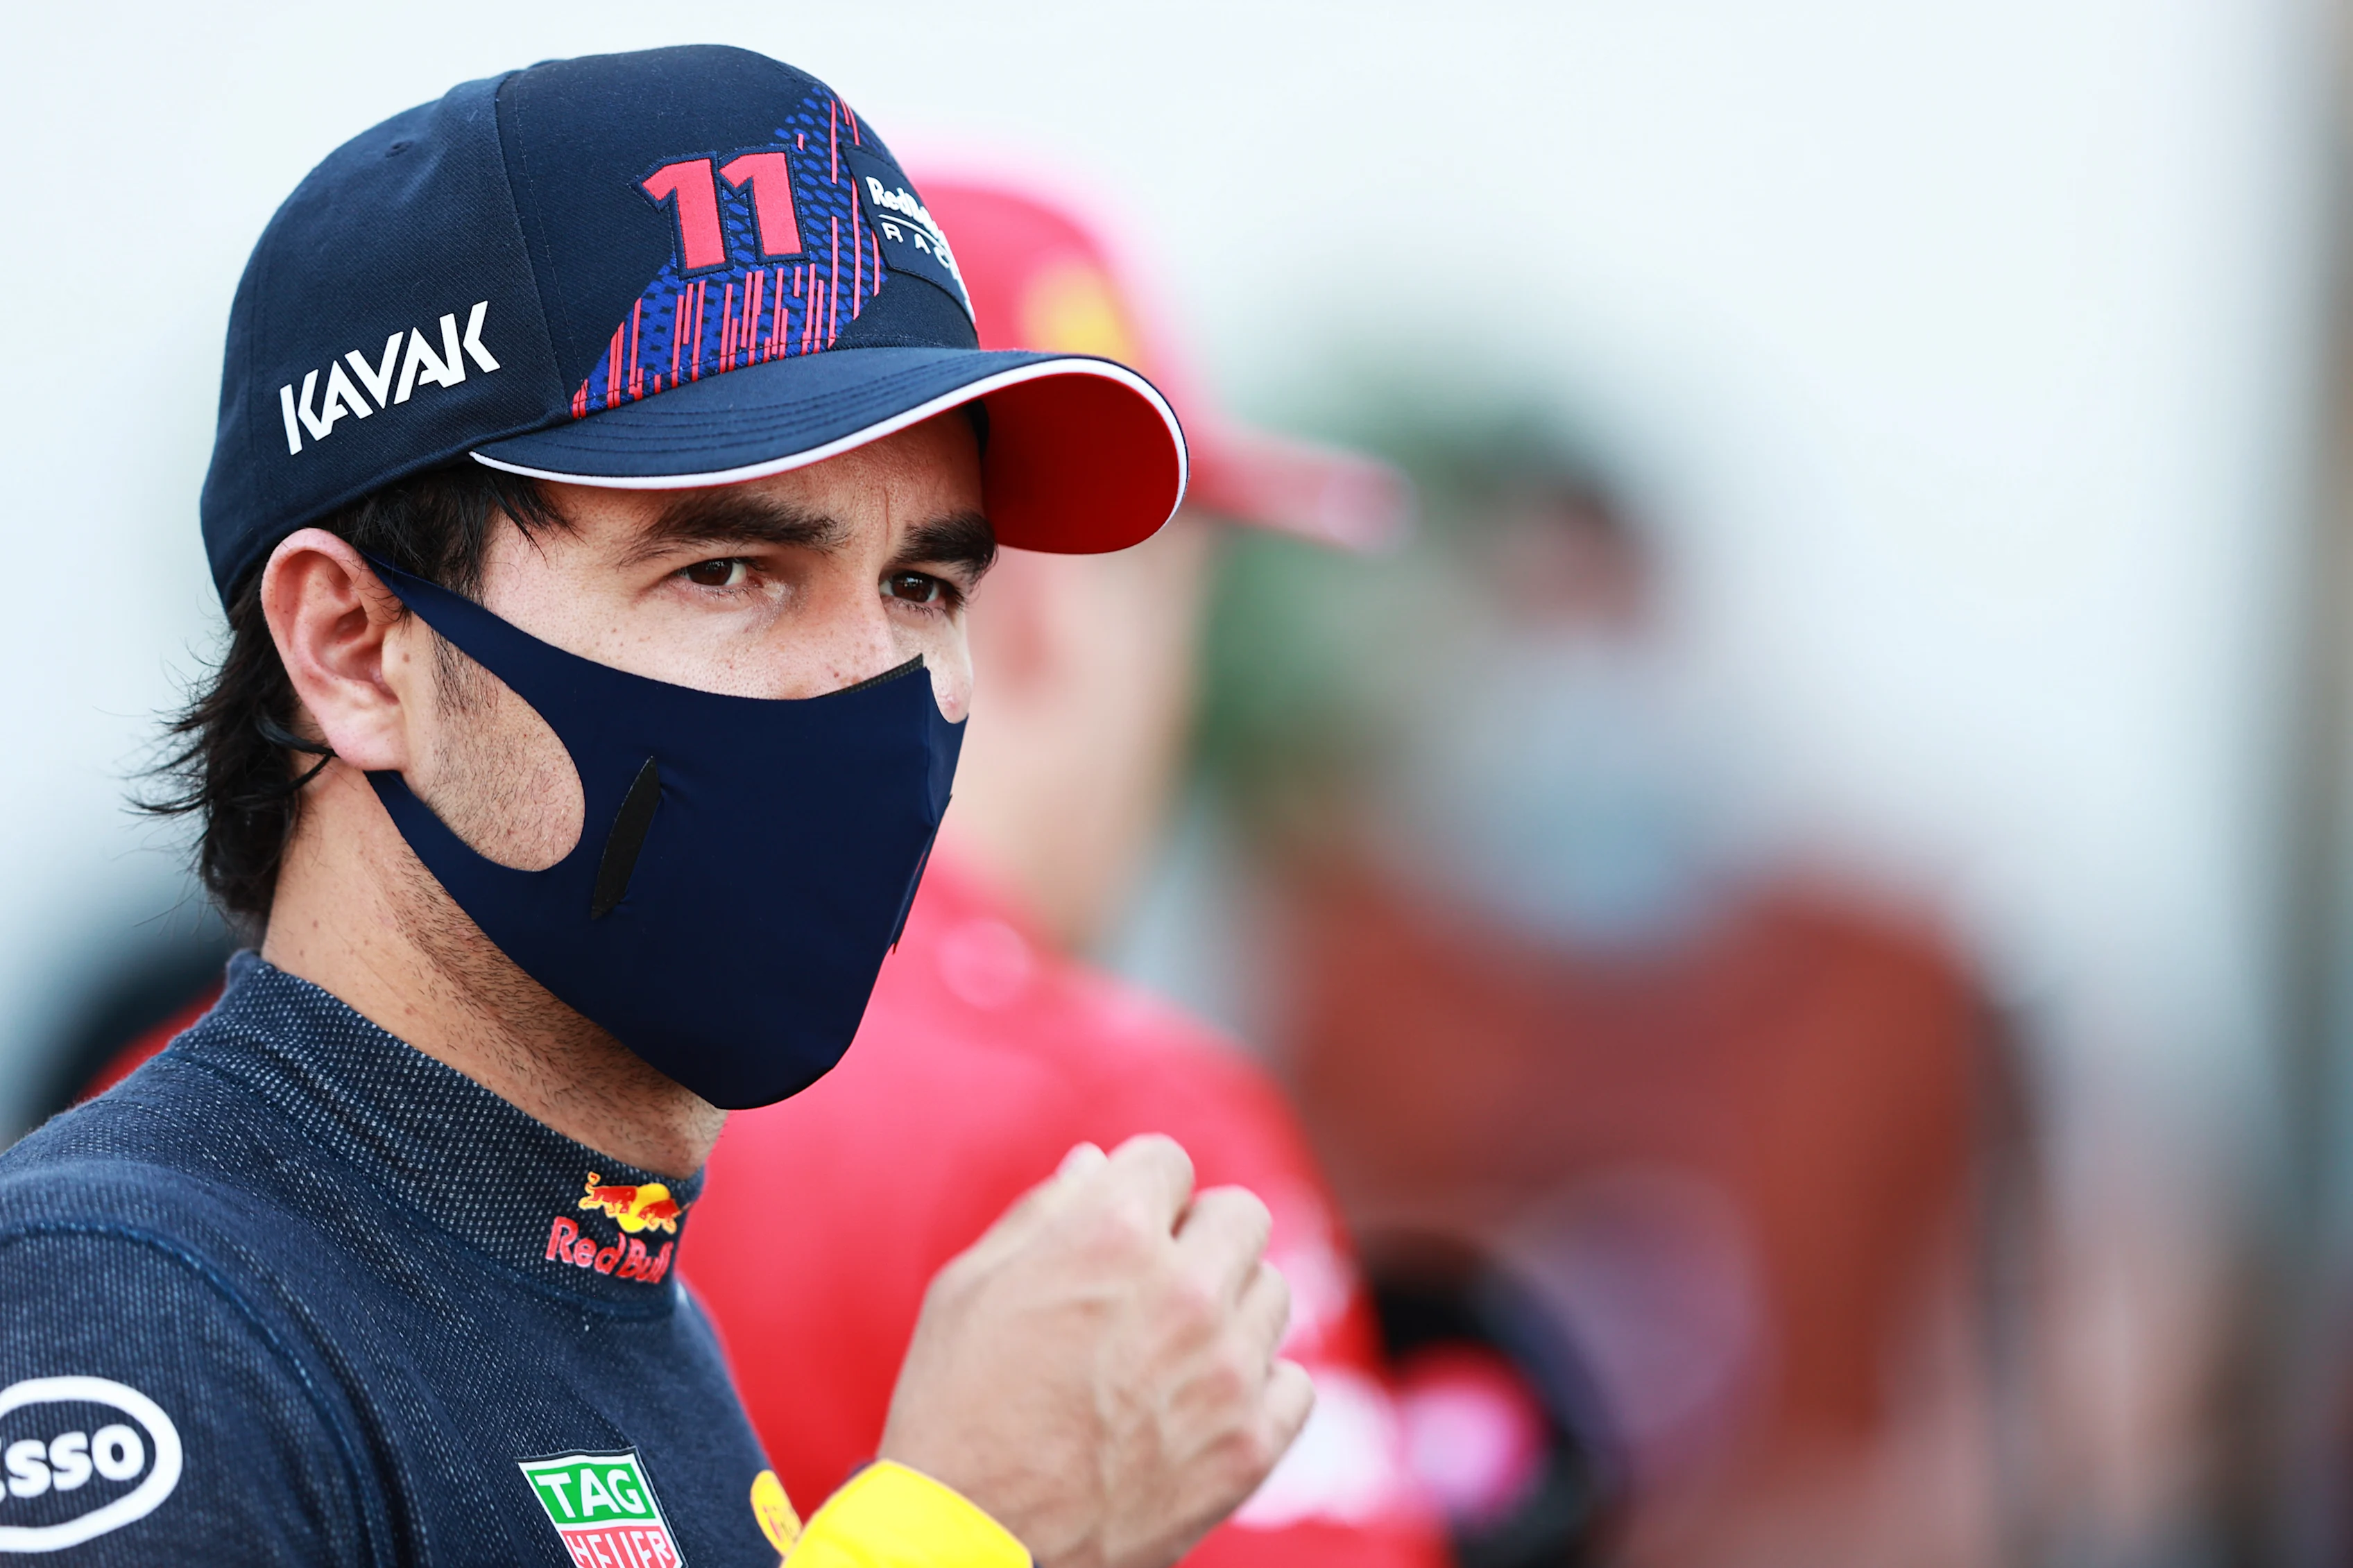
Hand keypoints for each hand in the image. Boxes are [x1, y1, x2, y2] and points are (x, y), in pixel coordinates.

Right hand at [878, 1135, 1312, 1567]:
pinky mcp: (1249, 1445)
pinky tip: (1200, 1404)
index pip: (1169, 1161)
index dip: (1138, 1191)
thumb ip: (1045, 1212)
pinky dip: (1256, 1388)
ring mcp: (1226, 1372)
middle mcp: (1185, 1291)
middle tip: (1152, 1282)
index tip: (1120, 1228)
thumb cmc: (955, 1407)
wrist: (970, 1542)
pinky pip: (1294, 1382)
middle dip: (1199, 1236)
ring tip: (1168, 1353)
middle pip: (1242, 1216)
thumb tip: (1099, 1165)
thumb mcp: (971, 1285)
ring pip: (1272, 1294)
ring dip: (1229, 1309)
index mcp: (1113, 1234)